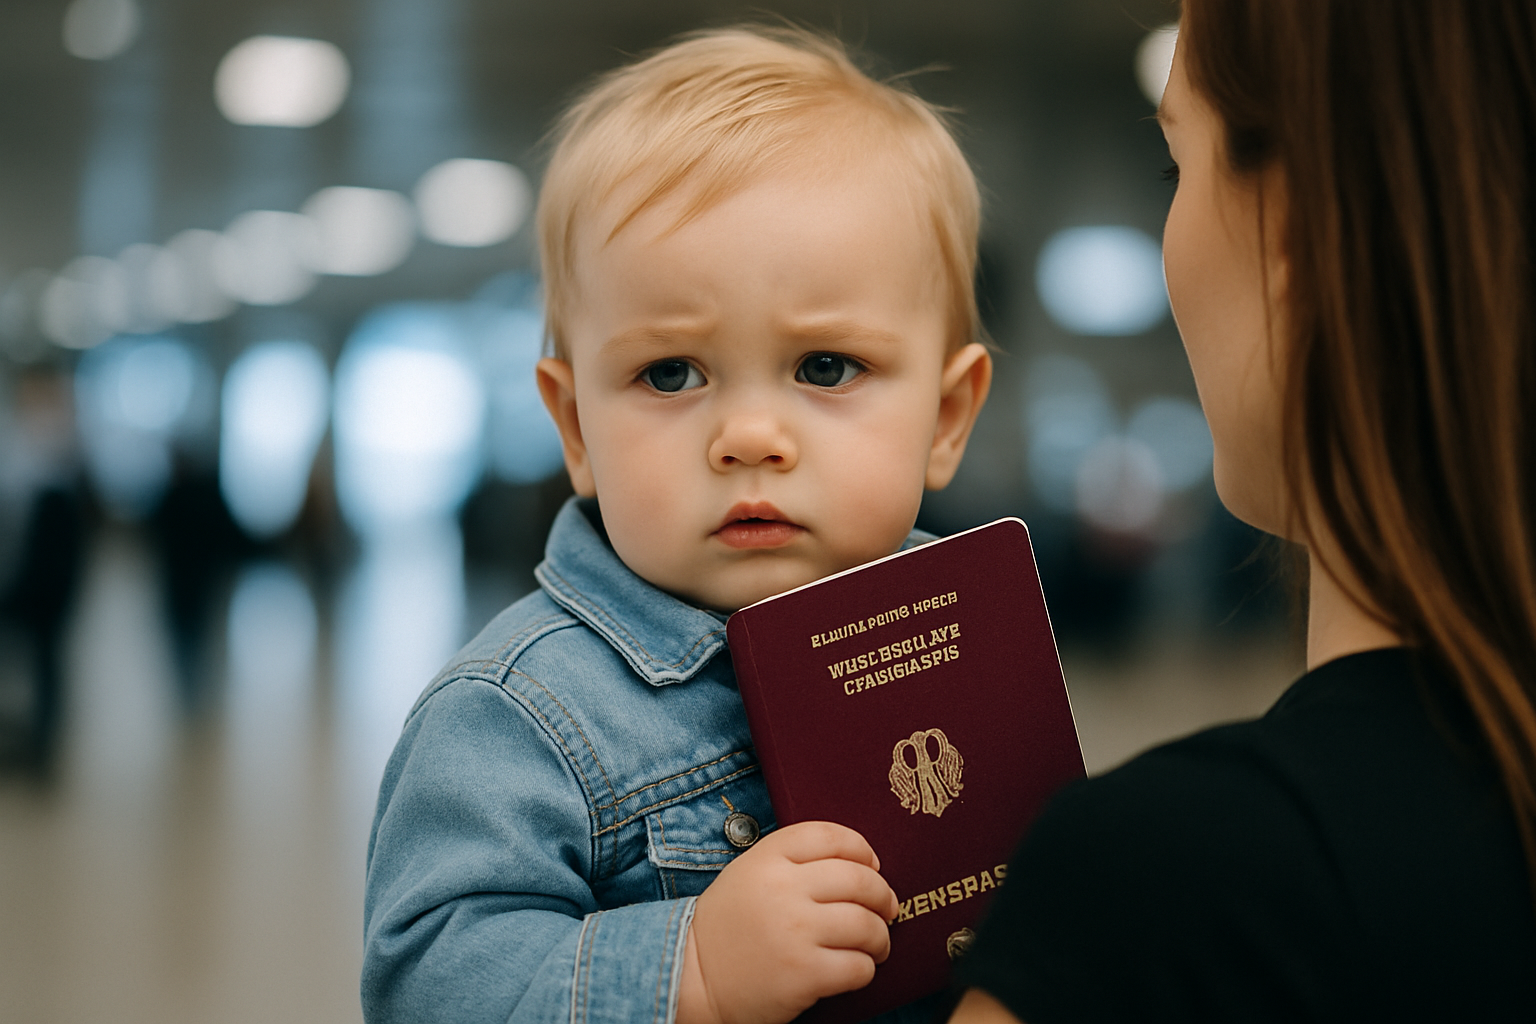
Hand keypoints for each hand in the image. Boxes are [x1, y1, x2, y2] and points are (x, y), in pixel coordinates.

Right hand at [676, 821, 898, 1023]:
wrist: (692, 977)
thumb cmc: (730, 926)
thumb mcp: (750, 873)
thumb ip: (794, 861)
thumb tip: (864, 866)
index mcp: (767, 858)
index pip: (831, 837)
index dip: (862, 850)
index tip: (872, 865)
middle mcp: (782, 889)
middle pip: (859, 880)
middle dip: (883, 896)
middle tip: (887, 908)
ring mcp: (794, 931)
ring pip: (867, 925)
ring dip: (880, 937)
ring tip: (876, 944)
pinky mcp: (803, 973)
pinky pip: (859, 966)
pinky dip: (866, 968)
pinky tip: (856, 968)